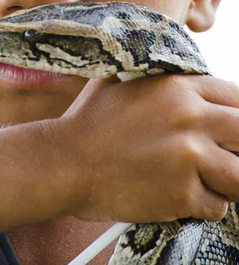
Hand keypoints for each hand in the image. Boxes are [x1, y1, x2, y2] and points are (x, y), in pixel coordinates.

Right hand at [55, 75, 238, 222]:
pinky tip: (180, 195)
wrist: (65, 162)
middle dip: (237, 146)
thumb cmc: (90, 121)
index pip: (235, 96)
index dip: (235, 115)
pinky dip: (204, 205)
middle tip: (220, 156)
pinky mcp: (181, 194)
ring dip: (229, 180)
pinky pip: (217, 207)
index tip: (228, 130)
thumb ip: (162, 79)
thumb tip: (189, 82)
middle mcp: (189, 118)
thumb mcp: (124, 80)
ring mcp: (187, 157)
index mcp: (178, 87)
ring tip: (208, 179)